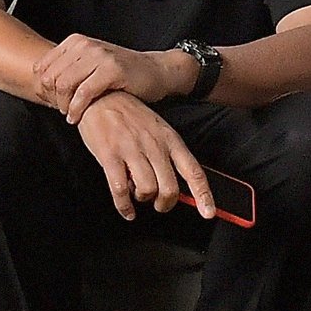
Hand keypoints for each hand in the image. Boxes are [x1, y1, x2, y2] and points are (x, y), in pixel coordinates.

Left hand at [34, 34, 186, 120]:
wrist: (155, 71)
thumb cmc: (122, 73)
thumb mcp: (90, 64)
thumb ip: (68, 70)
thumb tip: (40, 86)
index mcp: (76, 41)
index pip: (42, 66)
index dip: (43, 89)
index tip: (52, 102)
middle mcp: (85, 45)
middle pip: (50, 77)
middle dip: (52, 99)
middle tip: (61, 110)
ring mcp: (99, 56)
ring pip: (64, 85)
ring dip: (63, 105)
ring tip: (70, 114)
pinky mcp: (111, 70)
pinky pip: (83, 93)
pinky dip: (76, 109)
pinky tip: (77, 117)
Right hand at [74, 92, 214, 220]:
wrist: (102, 97)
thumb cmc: (129, 115)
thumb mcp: (158, 129)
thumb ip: (168, 154)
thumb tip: (176, 184)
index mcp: (170, 139)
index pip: (193, 171)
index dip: (203, 195)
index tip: (208, 213)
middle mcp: (154, 145)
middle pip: (170, 188)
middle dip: (165, 203)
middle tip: (159, 204)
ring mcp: (131, 150)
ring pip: (147, 189)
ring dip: (143, 199)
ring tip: (138, 194)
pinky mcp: (110, 155)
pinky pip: (120, 190)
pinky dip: (124, 206)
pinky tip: (126, 209)